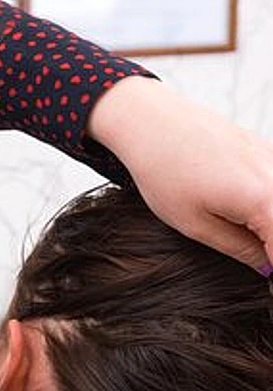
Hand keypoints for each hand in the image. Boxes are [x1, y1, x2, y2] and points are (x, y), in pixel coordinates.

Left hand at [88, 76, 272, 274]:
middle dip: (272, 248)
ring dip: (268, 228)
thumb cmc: (162, 169)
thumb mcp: (195, 223)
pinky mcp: (269, 150)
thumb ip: (243, 252)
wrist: (147, 119)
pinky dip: (267, 204)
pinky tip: (248, 215)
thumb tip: (271, 271)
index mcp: (265, 200)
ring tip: (250, 241)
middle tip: (261, 266)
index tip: (266, 288)